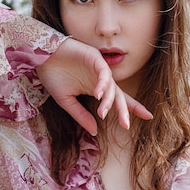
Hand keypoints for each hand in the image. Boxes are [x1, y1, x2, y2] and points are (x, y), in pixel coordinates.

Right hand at [36, 38, 151, 134]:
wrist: (41, 57)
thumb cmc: (52, 75)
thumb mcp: (66, 101)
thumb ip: (81, 115)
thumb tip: (95, 131)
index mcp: (96, 88)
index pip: (117, 99)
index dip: (131, 108)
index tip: (148, 117)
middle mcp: (100, 79)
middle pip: (118, 95)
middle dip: (124, 110)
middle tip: (127, 124)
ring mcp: (99, 68)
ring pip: (111, 86)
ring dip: (108, 100)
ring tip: (103, 112)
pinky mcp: (95, 58)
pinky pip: (104, 73)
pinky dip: (102, 83)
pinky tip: (98, 94)